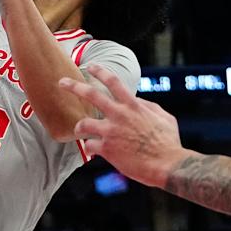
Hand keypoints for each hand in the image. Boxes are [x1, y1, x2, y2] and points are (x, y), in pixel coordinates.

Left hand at [60, 64, 187, 188]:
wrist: (168, 164)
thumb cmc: (168, 141)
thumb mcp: (163, 116)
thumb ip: (147, 106)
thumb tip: (136, 100)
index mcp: (133, 105)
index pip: (113, 81)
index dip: (100, 71)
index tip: (90, 66)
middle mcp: (119, 115)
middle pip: (91, 94)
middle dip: (74, 86)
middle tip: (61, 82)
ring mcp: (111, 132)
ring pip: (84, 123)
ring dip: (79, 126)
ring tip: (78, 129)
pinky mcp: (107, 149)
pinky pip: (89, 146)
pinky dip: (90, 148)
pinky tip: (94, 151)